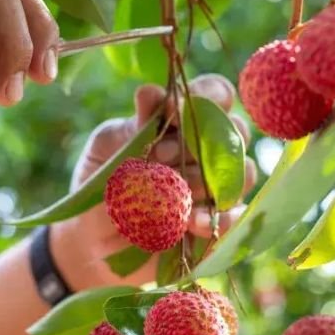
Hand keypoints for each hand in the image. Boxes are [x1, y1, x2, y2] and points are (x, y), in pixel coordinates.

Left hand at [51, 74, 258, 288]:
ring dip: (205, 181)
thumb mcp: (106, 151)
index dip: (205, 96)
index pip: (215, 94)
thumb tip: (151, 92)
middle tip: (161, 156)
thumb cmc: (100, 186)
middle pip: (236, 131)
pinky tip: (191, 223)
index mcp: (182, 122)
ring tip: (171, 194)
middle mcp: (207, 151)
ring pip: (241, 173)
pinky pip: (236, 216)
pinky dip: (216, 217)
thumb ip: (132, 126)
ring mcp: (217, 188)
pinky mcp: (219, 224)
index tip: (173, 110)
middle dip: (201, 141)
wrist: (93, 242)